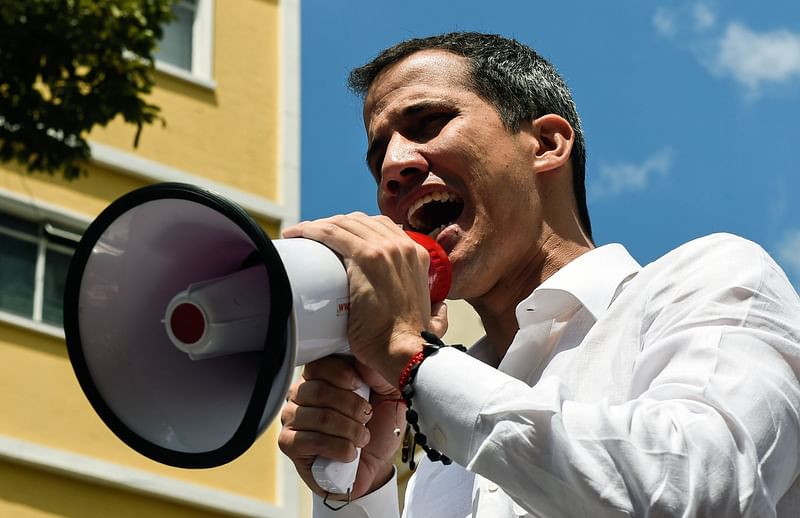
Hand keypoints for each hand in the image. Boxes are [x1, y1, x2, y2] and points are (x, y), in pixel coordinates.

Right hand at [278, 355, 404, 498]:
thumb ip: (376, 372)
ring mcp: (292, 418)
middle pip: (320, 392)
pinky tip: (350, 452)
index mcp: (321, 376)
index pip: (319, 365)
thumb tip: (364, 357)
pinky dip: (339, 448)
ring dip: (350, 430)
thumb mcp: (387, 393)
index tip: (360, 385)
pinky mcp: (289, 444)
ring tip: (362, 437)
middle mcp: (301, 394)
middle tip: (367, 416)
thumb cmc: (377, 427)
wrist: (376, 464)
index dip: (342, 375)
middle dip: (352, 406)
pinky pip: (312, 441)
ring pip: (320, 417)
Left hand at [282, 213, 448, 382]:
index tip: (335, 238)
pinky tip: (297, 234)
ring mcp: (386, 249)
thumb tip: (438, 310)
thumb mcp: (431, 314)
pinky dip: (311, 231)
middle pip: (359, 221)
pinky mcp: (367, 258)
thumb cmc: (407, 342)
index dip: (352, 227)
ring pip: (343, 224)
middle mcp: (403, 246)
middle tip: (314, 240)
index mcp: (417, 254)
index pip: (379, 226)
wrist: (405, 351)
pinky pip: (332, 233)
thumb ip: (436, 309)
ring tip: (302, 238)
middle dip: (334, 225)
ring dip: (318, 226)